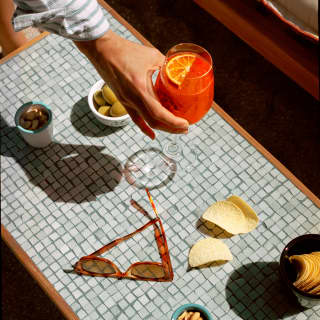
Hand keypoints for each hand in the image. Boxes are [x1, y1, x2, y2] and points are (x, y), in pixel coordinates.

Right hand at [74, 30, 188, 138]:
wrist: (102, 49)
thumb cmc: (125, 50)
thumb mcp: (152, 56)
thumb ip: (166, 66)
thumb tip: (178, 73)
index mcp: (140, 89)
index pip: (159, 114)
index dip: (174, 122)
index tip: (186, 124)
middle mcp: (132, 100)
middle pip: (154, 122)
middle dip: (171, 128)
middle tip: (185, 128)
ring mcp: (126, 102)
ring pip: (146, 122)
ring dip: (162, 128)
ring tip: (175, 129)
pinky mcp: (123, 101)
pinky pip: (135, 119)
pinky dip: (145, 128)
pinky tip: (153, 135)